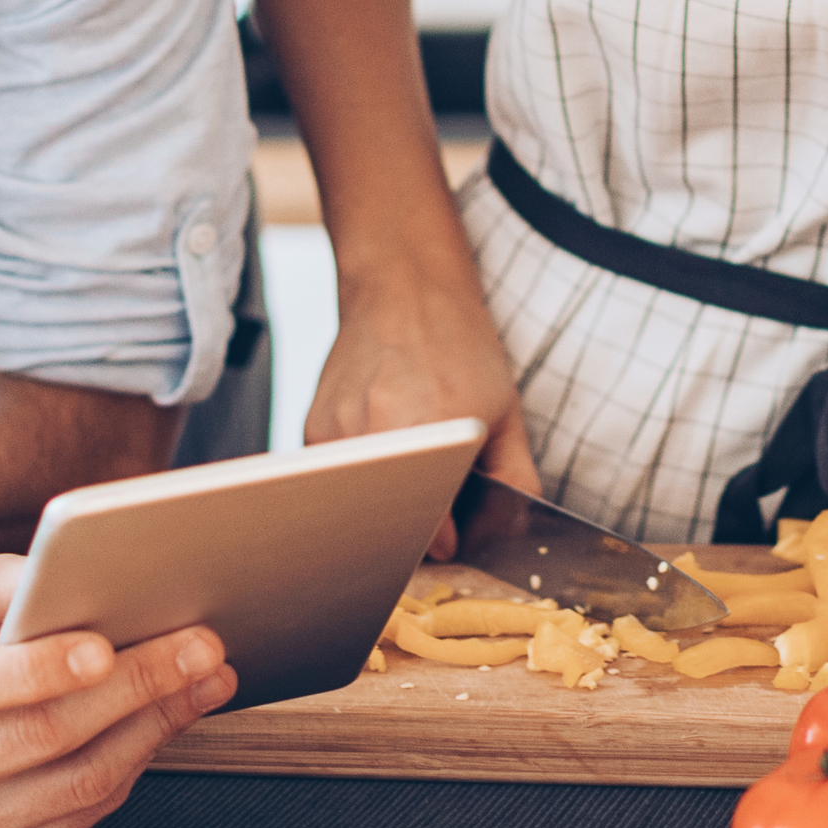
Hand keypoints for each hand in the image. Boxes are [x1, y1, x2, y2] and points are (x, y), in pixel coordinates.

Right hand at [0, 552, 237, 827]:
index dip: (39, 669)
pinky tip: (165, 721)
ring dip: (155, 726)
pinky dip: (135, 762)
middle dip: (134, 686)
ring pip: (75, 782)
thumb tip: (100, 581)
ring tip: (205, 681)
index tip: (107, 645)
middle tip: (200, 648)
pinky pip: (84, 814)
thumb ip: (21, 587)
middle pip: (39, 736)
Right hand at [309, 240, 539, 552]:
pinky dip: (357, 481)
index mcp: (428, 429)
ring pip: (355, 503)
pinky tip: (379, 450)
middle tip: (428, 504)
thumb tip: (505, 532)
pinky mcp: (312, 430)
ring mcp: (336, 433)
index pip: (427, 527)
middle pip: (385, 521)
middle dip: (408, 526)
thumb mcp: (506, 412)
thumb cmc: (458, 344)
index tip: (447, 540)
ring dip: (380, 503)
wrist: (404, 287)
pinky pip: (333, 480)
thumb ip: (515, 478)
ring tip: (404, 466)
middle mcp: (374, 433)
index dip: (441, 540)